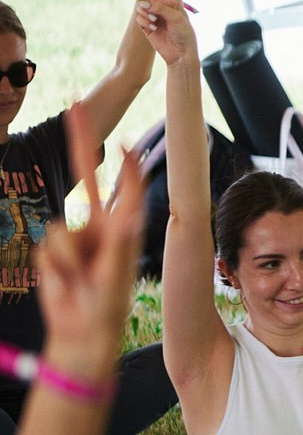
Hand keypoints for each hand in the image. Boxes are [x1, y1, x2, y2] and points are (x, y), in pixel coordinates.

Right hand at [36, 113, 143, 379]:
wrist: (81, 329)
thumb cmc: (106, 304)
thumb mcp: (115, 272)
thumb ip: (117, 243)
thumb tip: (126, 219)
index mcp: (122, 226)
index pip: (124, 185)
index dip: (123, 161)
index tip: (122, 137)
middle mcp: (98, 225)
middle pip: (87, 174)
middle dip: (81, 139)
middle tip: (75, 105)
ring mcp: (74, 236)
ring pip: (58, 228)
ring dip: (66, 258)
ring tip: (80, 278)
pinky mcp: (53, 249)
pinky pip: (45, 246)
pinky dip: (54, 266)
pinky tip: (65, 280)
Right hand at [128, 0, 197, 67]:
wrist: (179, 53)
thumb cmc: (184, 34)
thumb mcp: (177, 18)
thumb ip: (161, 8)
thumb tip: (145, 5)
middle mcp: (162, 4)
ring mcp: (153, 13)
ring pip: (142, 6)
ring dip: (147, 15)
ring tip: (157, 24)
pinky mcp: (146, 23)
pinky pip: (140, 18)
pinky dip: (145, 23)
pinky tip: (153, 29)